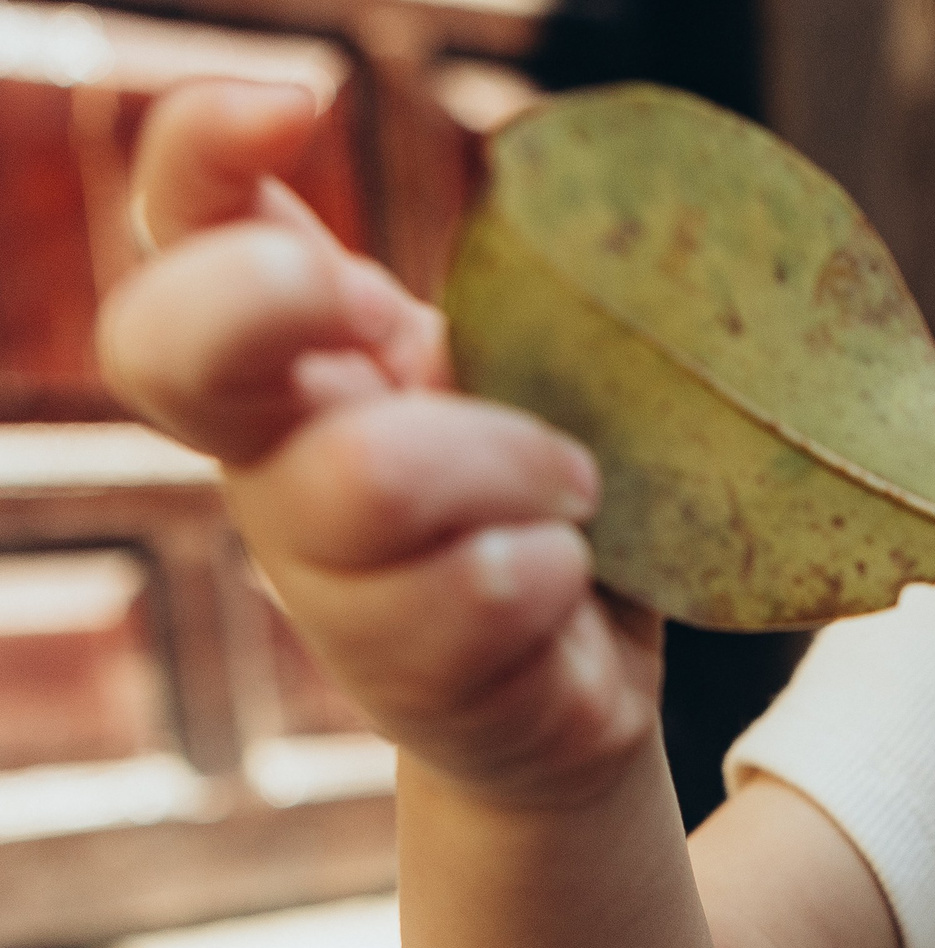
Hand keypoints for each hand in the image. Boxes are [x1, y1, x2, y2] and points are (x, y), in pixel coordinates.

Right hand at [96, 80, 660, 809]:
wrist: (584, 687)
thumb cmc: (545, 503)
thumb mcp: (518, 372)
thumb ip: (491, 295)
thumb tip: (502, 242)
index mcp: (294, 362)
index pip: (183, 230)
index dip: (198, 152)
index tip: (290, 102)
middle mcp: (272, 459)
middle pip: (179, 353)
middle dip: (270, 300)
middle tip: (386, 320)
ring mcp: (320, 576)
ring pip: (368, 475)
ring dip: (512, 466)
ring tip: (573, 493)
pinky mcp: (400, 674)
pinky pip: (481, 586)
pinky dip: (558, 568)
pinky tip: (572, 580)